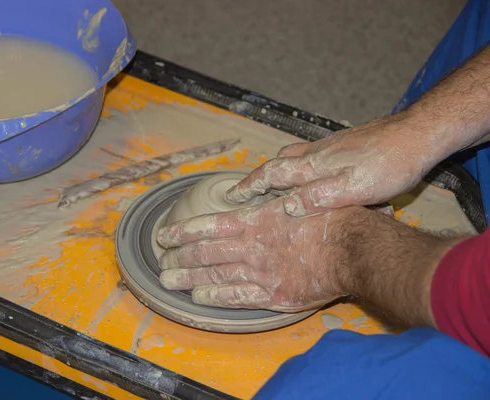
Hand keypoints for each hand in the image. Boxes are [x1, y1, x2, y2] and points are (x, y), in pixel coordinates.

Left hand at [157, 198, 453, 327]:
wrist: (354, 249)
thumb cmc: (329, 217)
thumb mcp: (295, 198)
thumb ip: (267, 202)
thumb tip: (245, 197)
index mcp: (255, 221)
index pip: (208, 226)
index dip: (183, 232)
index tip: (164, 236)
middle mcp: (251, 247)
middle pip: (205, 254)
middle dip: (180, 257)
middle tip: (161, 261)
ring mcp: (259, 273)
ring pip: (215, 276)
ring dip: (189, 279)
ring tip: (168, 280)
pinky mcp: (273, 295)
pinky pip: (237, 297)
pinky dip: (215, 297)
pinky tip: (198, 297)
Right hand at [225, 113, 440, 216]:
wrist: (417, 135)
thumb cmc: (389, 164)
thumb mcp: (355, 188)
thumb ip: (320, 197)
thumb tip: (287, 207)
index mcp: (314, 165)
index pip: (271, 174)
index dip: (250, 186)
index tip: (232, 195)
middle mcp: (316, 153)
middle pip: (278, 162)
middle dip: (259, 177)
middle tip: (247, 191)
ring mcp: (330, 147)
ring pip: (295, 157)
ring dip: (280, 171)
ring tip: (274, 186)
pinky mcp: (345, 145)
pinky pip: (312, 156)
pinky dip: (301, 167)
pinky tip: (312, 176)